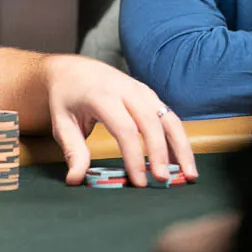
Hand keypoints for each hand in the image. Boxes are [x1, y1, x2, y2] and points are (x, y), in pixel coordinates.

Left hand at [43, 54, 197, 186]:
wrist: (73, 70)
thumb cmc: (66, 97)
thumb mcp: (61, 122)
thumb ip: (72, 151)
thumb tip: (75, 180)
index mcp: (102, 95)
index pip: (125, 129)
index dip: (134, 157)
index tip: (139, 182)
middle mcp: (126, 90)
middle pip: (151, 123)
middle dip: (160, 153)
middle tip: (163, 180)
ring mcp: (141, 90)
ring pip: (168, 118)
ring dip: (181, 147)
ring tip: (189, 175)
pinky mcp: (150, 95)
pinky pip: (169, 117)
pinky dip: (178, 139)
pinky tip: (183, 162)